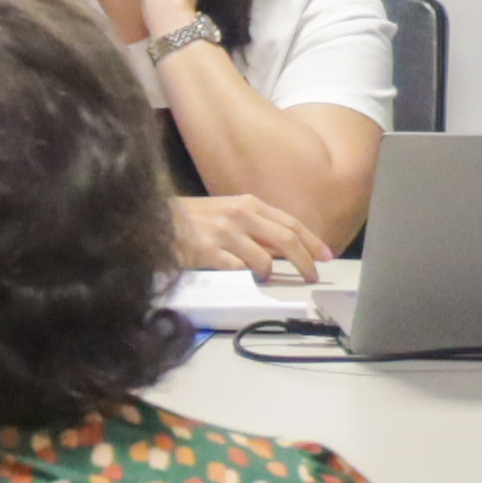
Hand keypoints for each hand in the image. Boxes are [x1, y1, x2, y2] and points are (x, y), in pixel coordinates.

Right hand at [170, 190, 331, 282]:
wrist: (155, 220)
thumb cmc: (191, 219)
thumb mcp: (227, 214)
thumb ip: (255, 227)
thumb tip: (283, 249)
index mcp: (247, 204)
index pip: (290, 223)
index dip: (312, 241)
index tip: (326, 256)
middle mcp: (239, 215)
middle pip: (286, 240)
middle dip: (305, 261)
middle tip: (312, 275)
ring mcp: (224, 233)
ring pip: (264, 260)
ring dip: (269, 274)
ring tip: (264, 278)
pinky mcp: (208, 252)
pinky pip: (238, 270)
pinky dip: (245, 277)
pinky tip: (239, 277)